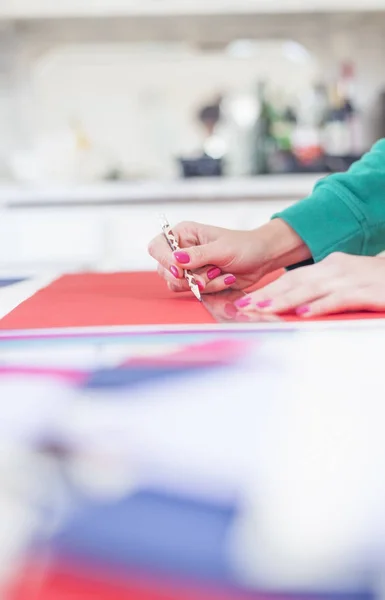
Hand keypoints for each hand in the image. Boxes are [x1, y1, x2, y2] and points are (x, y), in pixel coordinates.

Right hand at [148, 219, 308, 293]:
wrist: (261, 259)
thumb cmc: (243, 246)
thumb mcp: (222, 249)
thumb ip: (198, 255)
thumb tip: (177, 259)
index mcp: (183, 234)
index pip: (158, 247)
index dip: (164, 260)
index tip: (180, 271)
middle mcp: (181, 250)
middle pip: (164, 270)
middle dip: (187, 278)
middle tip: (207, 277)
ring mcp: (188, 268)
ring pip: (178, 285)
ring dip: (202, 284)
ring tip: (221, 274)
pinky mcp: (196, 281)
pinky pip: (193, 292)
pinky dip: (210, 289)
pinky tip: (225, 279)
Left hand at [235, 253, 384, 316]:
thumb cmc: (378, 284)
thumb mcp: (348, 281)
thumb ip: (323, 290)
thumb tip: (297, 305)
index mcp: (331, 265)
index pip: (292, 278)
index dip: (268, 289)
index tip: (246, 300)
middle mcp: (337, 268)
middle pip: (296, 282)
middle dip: (267, 294)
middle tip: (244, 305)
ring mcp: (352, 278)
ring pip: (311, 289)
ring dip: (285, 300)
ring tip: (263, 309)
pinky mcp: (366, 291)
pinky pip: (338, 299)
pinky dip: (319, 306)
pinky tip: (303, 314)